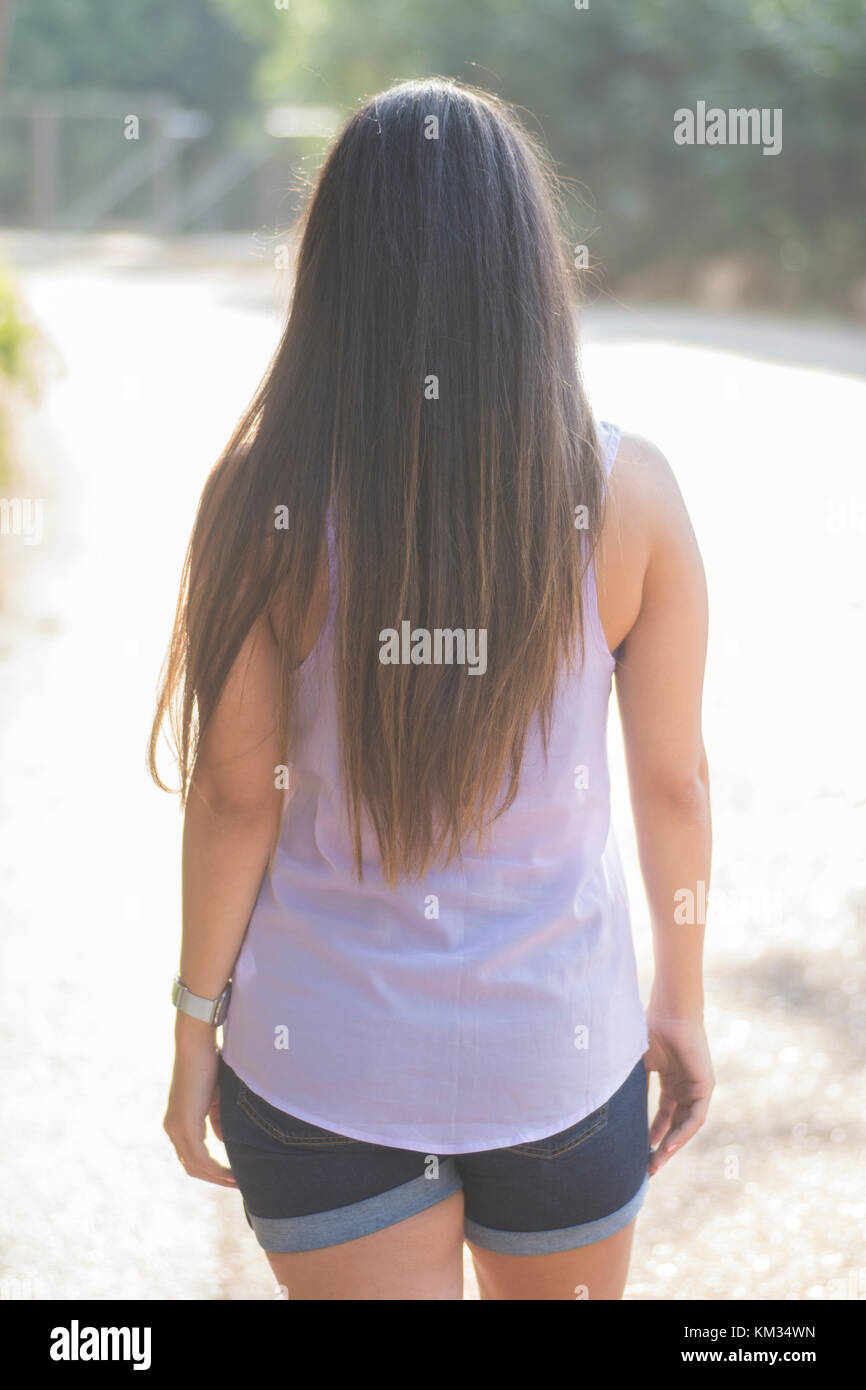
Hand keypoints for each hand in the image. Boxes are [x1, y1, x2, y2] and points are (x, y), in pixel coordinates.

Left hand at [163, 1019, 237, 1186]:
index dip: (211, 1169)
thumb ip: (218, 1120)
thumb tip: (222, 1141)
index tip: (232, 1174)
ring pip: (195, 1166)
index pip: (191, 1156)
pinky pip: (200, 1157)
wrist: (197, 1045)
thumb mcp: (216, 1098)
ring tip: (237, 1182)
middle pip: (191, 1167)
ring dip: (217, 1177)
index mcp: (178, 1122)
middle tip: (236, 1184)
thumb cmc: (209, 1065)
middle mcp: (172, 1128)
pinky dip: (215, 1168)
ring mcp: (176, 1128)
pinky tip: (230, 1172)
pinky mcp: (185, 1125)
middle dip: (214, 1178)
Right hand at [644, 1011, 713, 1175]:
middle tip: (647, 1169)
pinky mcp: (705, 1087)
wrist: (669, 1014)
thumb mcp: (634, 1065)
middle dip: (661, 1148)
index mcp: (669, 1082)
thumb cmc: (649, 1031)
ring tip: (655, 1163)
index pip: (663, 1116)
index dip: (651, 1135)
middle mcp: (684, 1088)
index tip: (637, 1153)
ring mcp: (696, 1088)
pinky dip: (682, 1132)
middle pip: (674, 1126)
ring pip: (686, 1126)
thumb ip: (628, 1086)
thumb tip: (603, 1109)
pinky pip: (695, 1118)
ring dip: (672, 1146)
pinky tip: (668, 1144)